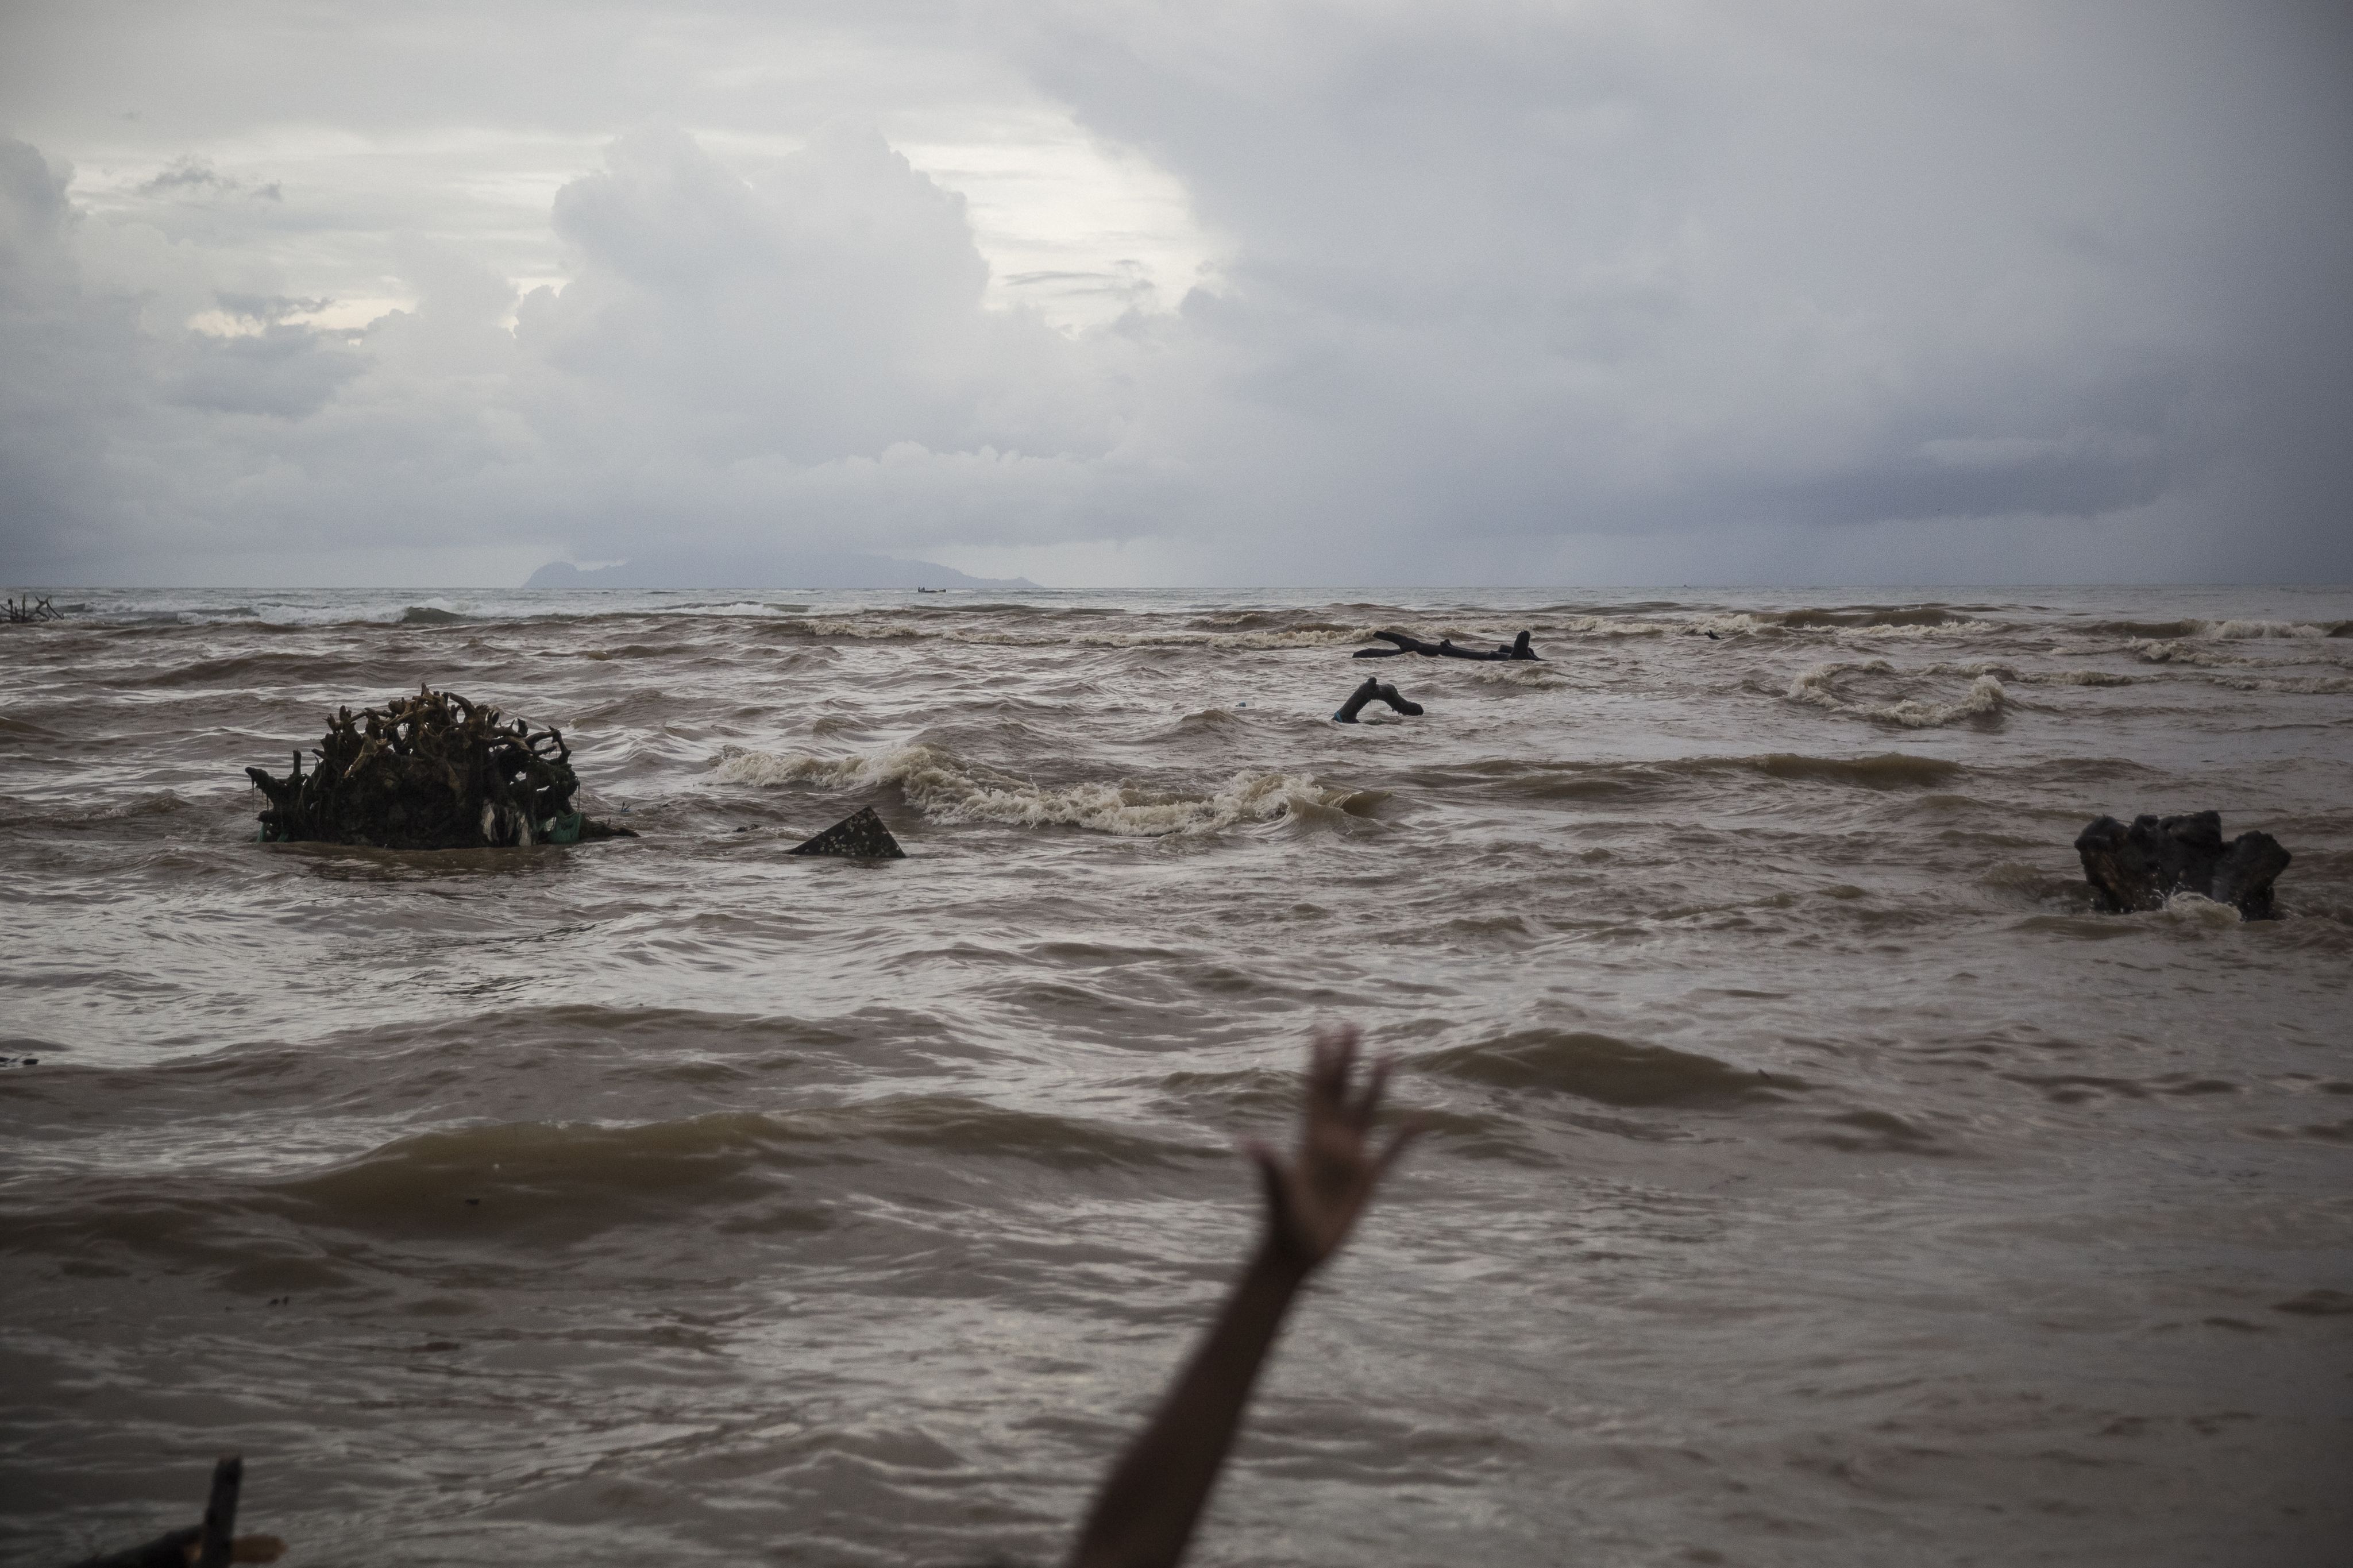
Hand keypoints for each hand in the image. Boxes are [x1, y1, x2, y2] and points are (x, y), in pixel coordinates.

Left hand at [1245, 1025, 1420, 1275]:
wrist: (1297, 1252)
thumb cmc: (1283, 1222)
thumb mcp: (1278, 1192)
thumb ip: (1269, 1167)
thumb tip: (1249, 1142)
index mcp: (1311, 1137)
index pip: (1318, 1089)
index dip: (1321, 1060)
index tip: (1325, 1029)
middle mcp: (1331, 1140)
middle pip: (1342, 1089)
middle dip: (1347, 1059)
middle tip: (1353, 1025)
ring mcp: (1351, 1158)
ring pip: (1367, 1111)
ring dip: (1376, 1085)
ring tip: (1388, 1055)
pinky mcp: (1367, 1181)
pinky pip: (1390, 1153)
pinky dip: (1404, 1138)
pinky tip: (1420, 1121)